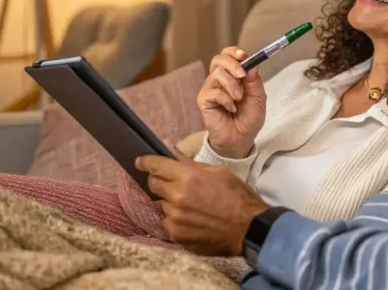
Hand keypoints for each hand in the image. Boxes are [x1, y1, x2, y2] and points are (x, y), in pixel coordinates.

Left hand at [135, 154, 268, 256]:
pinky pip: (169, 222)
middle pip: (153, 184)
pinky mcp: (176, 234)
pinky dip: (177, 220)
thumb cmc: (237, 197)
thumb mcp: (218, 172)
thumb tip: (172, 153)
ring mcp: (175, 218)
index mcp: (188, 177)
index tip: (140, 161)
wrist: (248, 229)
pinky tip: (194, 220)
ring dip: (172, 202)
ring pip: (163, 204)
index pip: (156, 166)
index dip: (146, 162)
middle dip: (159, 181)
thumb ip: (191, 164)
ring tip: (192, 206)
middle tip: (173, 183)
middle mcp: (177, 196)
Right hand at [198, 46, 267, 158]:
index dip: (234, 52)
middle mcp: (219, 79)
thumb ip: (254, 80)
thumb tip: (253, 63)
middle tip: (242, 76)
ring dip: (232, 86)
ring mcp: (210, 89)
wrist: (241, 138)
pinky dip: (226, 99)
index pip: (227, 55)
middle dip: (232, 64)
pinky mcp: (203, 100)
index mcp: (232, 74)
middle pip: (218, 59)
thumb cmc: (249, 117)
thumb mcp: (258, 97)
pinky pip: (213, 92)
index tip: (243, 56)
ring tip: (238, 99)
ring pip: (217, 74)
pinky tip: (230, 108)